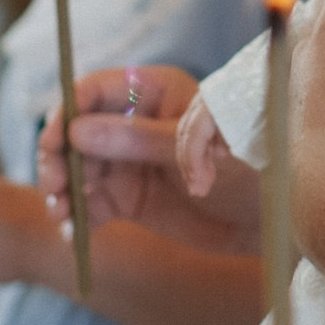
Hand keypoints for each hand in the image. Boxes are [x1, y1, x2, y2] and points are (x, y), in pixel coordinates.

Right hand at [45, 65, 265, 255]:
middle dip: (58, 157)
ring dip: (61, 190)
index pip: (94, 90)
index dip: (67, 113)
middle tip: (54, 187)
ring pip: (76, 169)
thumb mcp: (192, 148)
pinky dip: (76, 217)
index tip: (54, 142)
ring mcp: (127, 161)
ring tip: (63, 214)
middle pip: (75, 132)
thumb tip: (77, 131)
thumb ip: (138, 140)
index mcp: (152, 92)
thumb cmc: (246, 165)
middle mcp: (132, 123)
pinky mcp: (127, 198)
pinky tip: (72, 233)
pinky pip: (89, 204)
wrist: (270, 218)